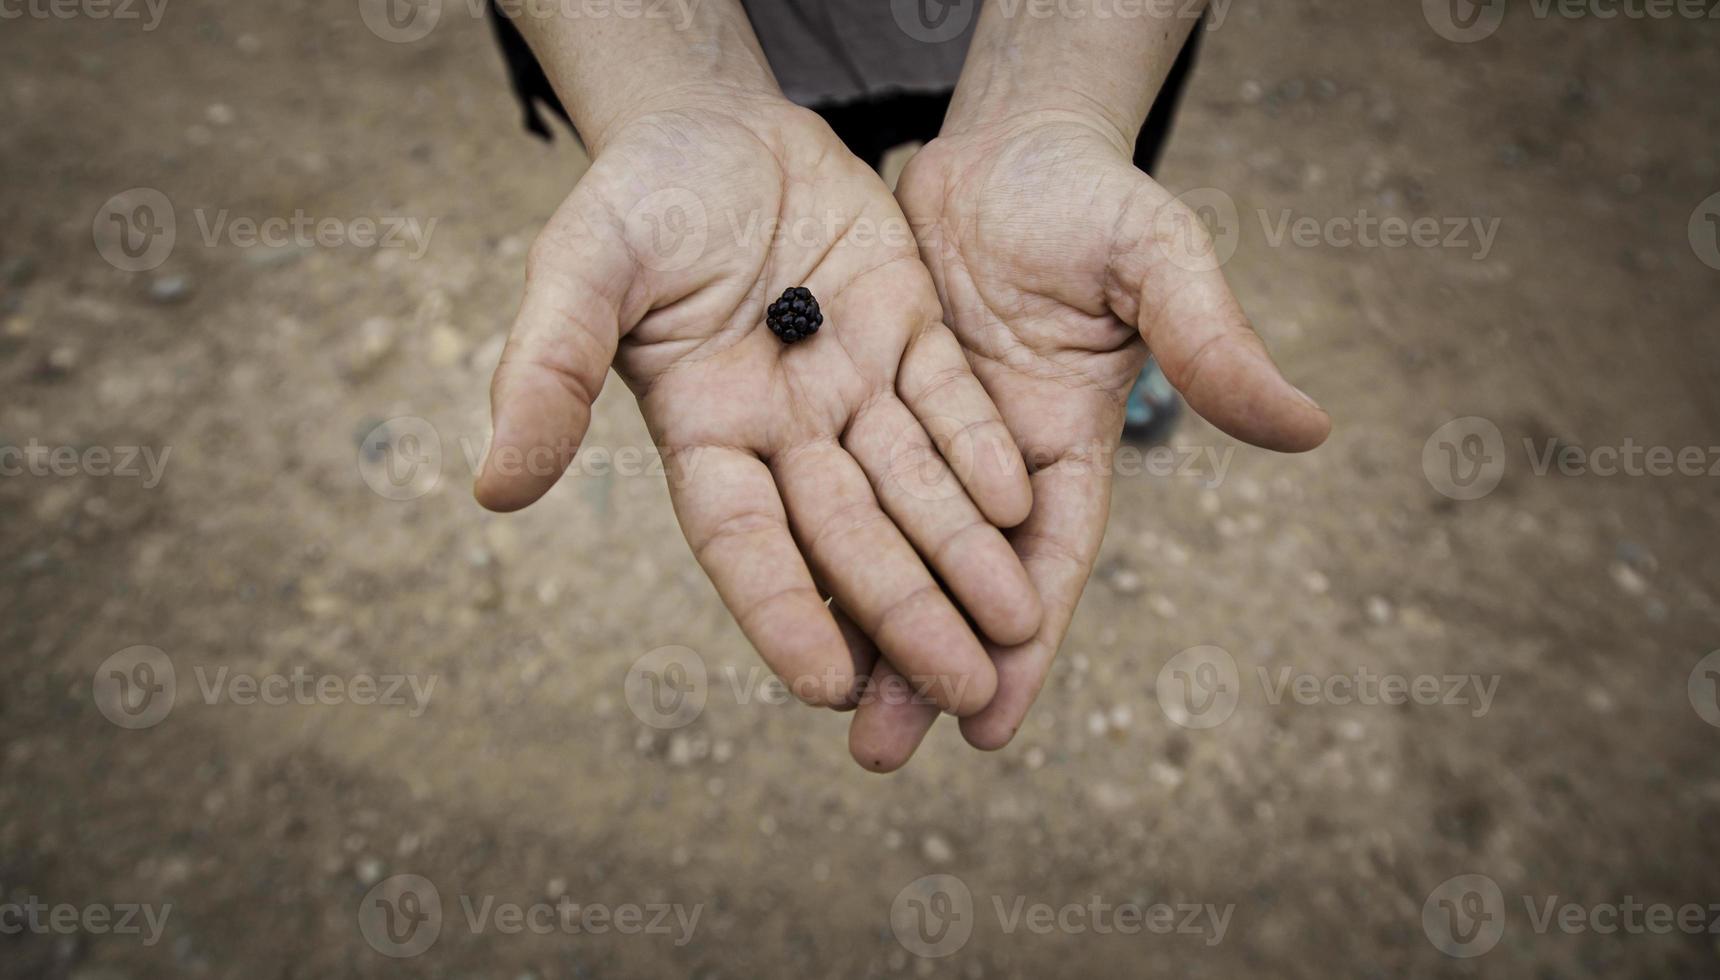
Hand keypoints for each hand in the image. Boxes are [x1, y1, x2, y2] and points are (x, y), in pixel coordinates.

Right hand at [473, 95, 1040, 715]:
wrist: (714, 122)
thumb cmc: (633, 197)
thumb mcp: (578, 272)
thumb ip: (545, 374)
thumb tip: (492, 491)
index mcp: (703, 434)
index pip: (745, 544)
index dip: (783, 613)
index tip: (827, 686)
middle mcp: (784, 430)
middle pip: (852, 537)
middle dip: (907, 612)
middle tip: (961, 690)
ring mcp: (850, 384)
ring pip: (915, 486)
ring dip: (965, 554)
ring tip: (1018, 624)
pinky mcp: (907, 331)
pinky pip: (950, 403)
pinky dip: (982, 452)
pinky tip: (1023, 506)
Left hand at [847, 114, 1331, 766]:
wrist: (1006, 146)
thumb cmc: (1095, 195)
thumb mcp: (1159, 262)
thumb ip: (1214, 344)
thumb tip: (1310, 427)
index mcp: (1063, 444)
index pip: (1045, 562)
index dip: (1023, 642)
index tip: (990, 722)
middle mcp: (991, 461)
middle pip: (959, 582)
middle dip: (927, 666)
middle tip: (882, 752)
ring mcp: (923, 436)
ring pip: (889, 548)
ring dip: (864, 626)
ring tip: (828, 711)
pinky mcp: (863, 400)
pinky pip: (834, 485)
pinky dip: (814, 543)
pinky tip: (782, 602)